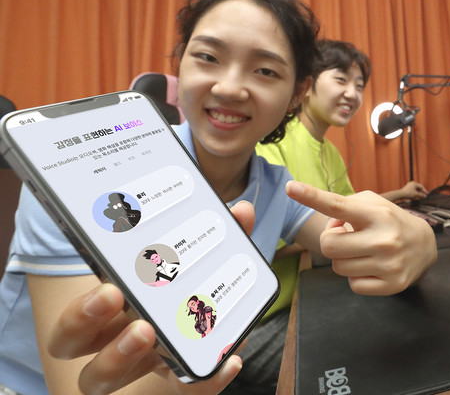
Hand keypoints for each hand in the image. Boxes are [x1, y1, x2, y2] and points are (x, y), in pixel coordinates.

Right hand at [43, 201, 255, 394]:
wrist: (206, 338)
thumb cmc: (187, 291)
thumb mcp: (198, 263)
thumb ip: (221, 235)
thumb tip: (242, 210)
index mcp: (109, 305)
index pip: (75, 314)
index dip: (81, 308)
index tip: (109, 287)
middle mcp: (111, 339)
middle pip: (70, 343)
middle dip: (83, 320)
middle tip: (114, 297)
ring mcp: (139, 367)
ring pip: (100, 378)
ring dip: (117, 355)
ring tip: (148, 332)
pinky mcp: (175, 385)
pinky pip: (186, 392)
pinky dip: (209, 381)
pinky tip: (230, 360)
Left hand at [286, 181, 436, 294]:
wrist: (424, 247)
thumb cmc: (389, 221)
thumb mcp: (373, 204)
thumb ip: (345, 206)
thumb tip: (330, 226)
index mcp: (376, 214)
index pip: (338, 204)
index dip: (312, 196)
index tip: (290, 187)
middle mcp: (383, 238)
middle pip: (329, 244)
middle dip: (332, 241)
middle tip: (347, 237)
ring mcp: (388, 264)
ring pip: (338, 267)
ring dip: (344, 260)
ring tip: (363, 252)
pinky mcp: (391, 285)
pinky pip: (352, 284)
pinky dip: (356, 277)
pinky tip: (371, 267)